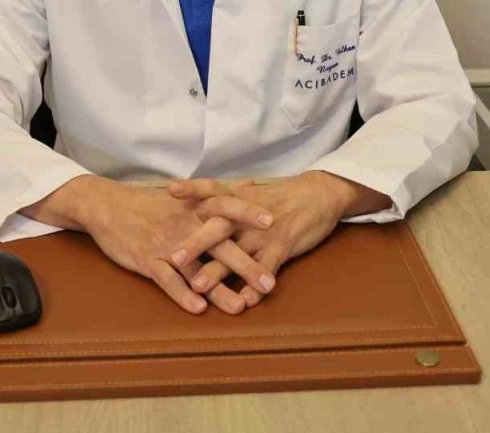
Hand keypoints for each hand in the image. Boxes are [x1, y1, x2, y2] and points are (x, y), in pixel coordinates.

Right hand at [76, 180, 278, 314]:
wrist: (106, 206)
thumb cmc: (150, 202)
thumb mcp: (187, 194)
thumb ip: (221, 194)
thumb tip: (252, 184)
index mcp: (195, 206)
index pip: (226, 206)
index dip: (248, 213)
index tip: (274, 222)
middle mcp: (184, 223)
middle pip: (219, 244)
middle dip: (245, 264)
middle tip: (269, 283)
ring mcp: (166, 243)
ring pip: (197, 268)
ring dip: (218, 289)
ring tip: (240, 308)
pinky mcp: (148, 260)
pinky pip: (168, 280)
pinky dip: (183, 294)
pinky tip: (199, 308)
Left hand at [167, 173, 360, 306]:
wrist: (319, 195)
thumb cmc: (279, 196)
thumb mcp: (251, 192)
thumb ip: (225, 200)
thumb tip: (196, 203)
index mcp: (238, 197)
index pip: (212, 189)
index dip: (192, 189)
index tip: (170, 189)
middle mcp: (247, 215)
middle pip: (218, 228)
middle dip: (196, 244)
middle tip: (174, 258)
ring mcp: (264, 232)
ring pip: (238, 254)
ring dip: (218, 272)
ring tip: (199, 286)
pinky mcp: (282, 247)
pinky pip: (267, 268)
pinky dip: (255, 286)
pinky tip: (244, 302)